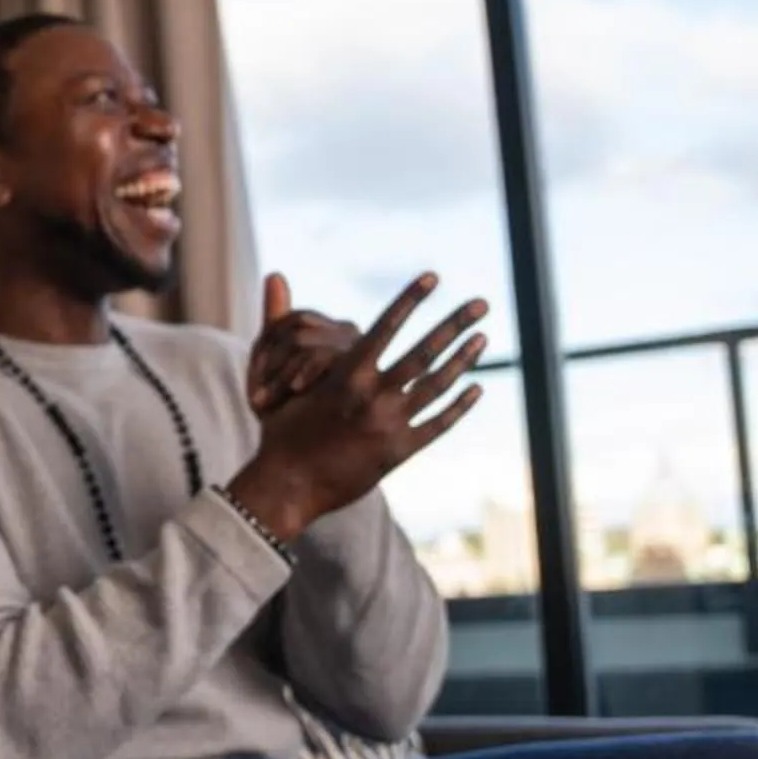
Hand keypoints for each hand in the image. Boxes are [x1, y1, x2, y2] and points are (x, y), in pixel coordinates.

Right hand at [230, 273, 487, 539]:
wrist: (286, 485)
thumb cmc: (279, 427)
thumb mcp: (275, 371)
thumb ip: (279, 321)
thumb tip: (274, 273)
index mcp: (344, 373)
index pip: (386, 325)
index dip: (410, 299)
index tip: (433, 276)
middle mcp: (372, 395)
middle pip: (424, 351)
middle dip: (455, 324)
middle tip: (482, 303)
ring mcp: (389, 424)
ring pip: (437, 385)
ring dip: (463, 360)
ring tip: (482, 338)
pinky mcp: (399, 452)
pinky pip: (438, 424)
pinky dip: (459, 406)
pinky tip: (476, 389)